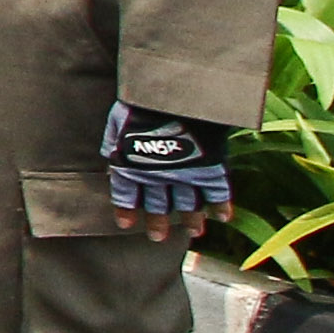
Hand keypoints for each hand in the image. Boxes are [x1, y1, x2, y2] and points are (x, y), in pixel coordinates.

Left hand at [104, 101, 231, 242]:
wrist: (173, 95)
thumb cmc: (142, 103)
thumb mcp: (117, 121)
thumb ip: (113, 141)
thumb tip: (110, 155)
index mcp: (131, 166)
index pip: (126, 195)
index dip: (126, 210)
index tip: (126, 224)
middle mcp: (157, 176)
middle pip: (157, 204)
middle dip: (157, 222)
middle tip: (157, 237)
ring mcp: (185, 175)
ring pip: (188, 204)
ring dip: (190, 219)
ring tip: (193, 231)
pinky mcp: (209, 169)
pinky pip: (217, 192)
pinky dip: (221, 205)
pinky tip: (223, 217)